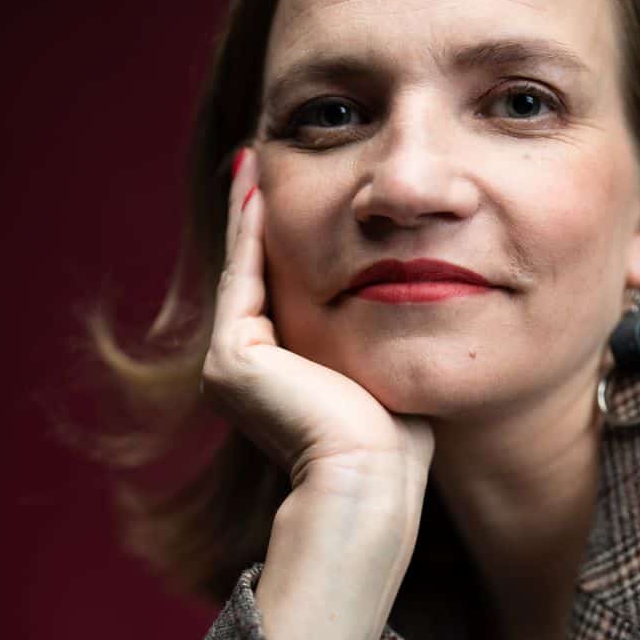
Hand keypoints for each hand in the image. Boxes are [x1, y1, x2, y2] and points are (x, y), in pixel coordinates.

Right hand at [200, 147, 433, 492]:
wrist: (373, 478)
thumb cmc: (396, 442)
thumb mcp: (384, 372)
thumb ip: (376, 338)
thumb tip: (410, 299)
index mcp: (272, 381)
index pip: (276, 295)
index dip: (280, 244)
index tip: (290, 195)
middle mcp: (239, 374)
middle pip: (253, 277)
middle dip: (259, 220)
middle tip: (262, 161)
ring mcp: (229, 366)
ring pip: (243, 273)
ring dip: (250, 215)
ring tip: (258, 161)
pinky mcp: (231, 360)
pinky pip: (244, 280)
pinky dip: (251, 234)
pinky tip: (261, 190)